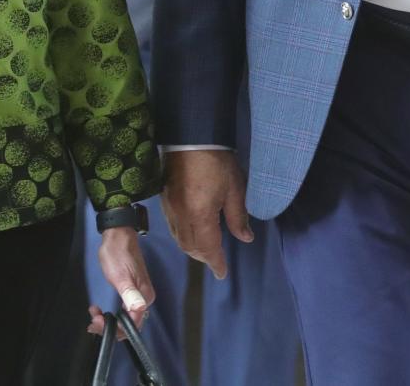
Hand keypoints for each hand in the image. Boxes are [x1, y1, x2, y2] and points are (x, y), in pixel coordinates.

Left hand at [88, 226, 154, 335]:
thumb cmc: (117, 253)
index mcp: (144, 296)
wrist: (117, 235)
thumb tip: (139, 309)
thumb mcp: (120, 275)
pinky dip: (110, 315)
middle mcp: (144, 299)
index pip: (133, 324)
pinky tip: (99, 311)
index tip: (98, 322)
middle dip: (110, 326)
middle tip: (93, 319)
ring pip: (124, 319)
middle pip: (129, 324)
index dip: (115, 328)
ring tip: (93, 314)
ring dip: (108, 321)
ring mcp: (137, 296)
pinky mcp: (130, 292)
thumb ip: (129, 294)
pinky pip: (122, 311)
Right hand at [160, 150, 250, 280]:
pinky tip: (192, 230)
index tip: (222, 273)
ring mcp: (169, 207)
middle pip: (189, 246)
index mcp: (199, 215)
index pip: (207, 248)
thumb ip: (238, 216)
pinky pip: (172, 226)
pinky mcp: (164, 198)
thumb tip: (245, 238)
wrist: (190, 136)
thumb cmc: (217, 161)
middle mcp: (180, 215)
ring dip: (192, 248)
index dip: (216, 262)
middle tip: (216, 260)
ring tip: (205, 248)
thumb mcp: (234, 188)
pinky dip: (183, 235)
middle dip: (203, 257)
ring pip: (179, 238)